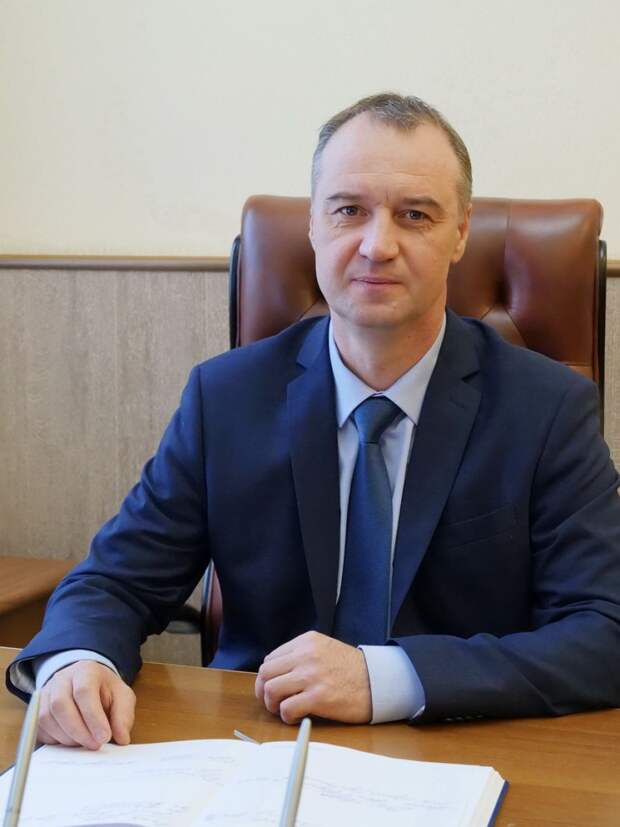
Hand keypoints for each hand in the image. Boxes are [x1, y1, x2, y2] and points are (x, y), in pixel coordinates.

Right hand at [37, 661, 135, 749]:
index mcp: (85, 671)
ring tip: (85, 743)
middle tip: (95, 745)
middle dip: (79, 731)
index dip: (93, 717)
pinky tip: (72, 741)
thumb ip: (123, 715)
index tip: (104, 737)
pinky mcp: (36, 710)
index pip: (84, 691)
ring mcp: (45, 693)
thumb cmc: (105, 692)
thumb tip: (122, 738)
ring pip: (47, 718)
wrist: (87, 685)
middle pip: (60, 704)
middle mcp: (61, 679)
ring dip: (67, 737)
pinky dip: (56, 740)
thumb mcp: (122, 697)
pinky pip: (40, 729)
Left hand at [255, 631, 371, 723]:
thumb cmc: (351, 669)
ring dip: (273, 704)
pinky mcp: (318, 697)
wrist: (378, 681)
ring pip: (271, 690)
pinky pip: (286, 709)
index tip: (272, 688)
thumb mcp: (324, 649)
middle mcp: (306, 655)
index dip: (267, 677)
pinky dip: (286, 716)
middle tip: (273, 702)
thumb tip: (277, 673)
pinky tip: (297, 717)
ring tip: (284, 709)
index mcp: (306, 641)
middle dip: (264, 691)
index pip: (270, 659)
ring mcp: (311, 676)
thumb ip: (301, 655)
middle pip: (266, 674)